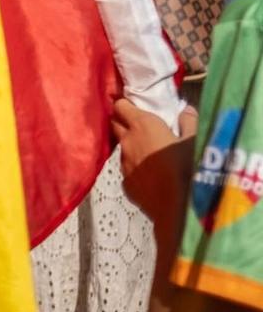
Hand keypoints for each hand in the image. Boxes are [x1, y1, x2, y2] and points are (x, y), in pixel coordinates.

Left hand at [114, 97, 196, 221]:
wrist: (177, 207)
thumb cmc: (189, 168)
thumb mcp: (195, 142)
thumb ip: (189, 123)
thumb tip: (187, 109)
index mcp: (143, 125)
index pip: (120, 105)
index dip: (124, 104)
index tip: (132, 104)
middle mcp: (127, 141)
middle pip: (115, 124)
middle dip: (123, 121)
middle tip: (138, 124)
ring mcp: (123, 162)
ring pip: (122, 148)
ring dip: (131, 146)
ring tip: (149, 152)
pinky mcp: (125, 182)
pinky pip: (128, 169)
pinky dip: (136, 167)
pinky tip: (151, 175)